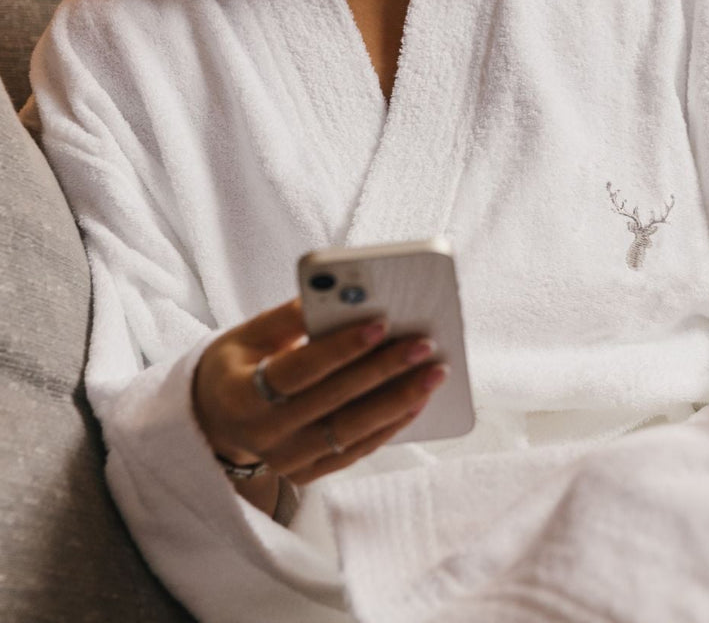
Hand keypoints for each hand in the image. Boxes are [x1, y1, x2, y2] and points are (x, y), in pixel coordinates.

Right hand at [192, 298, 447, 486]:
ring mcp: (286, 461)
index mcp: (240, 394)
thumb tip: (344, 296)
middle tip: (425, 344)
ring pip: (351, 433)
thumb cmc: (238, 364)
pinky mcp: (308, 473)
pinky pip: (356, 451)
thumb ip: (291, 317)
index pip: (298, 370)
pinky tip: (419, 400)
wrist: (212, 421)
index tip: (381, 321)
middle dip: (384, 371)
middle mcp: (263, 436)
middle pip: (334, 402)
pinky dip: (391, 426)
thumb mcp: (247, 335)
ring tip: (435, 372)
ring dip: (399, 402)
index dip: (340, 347)